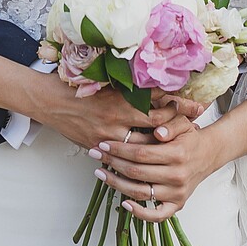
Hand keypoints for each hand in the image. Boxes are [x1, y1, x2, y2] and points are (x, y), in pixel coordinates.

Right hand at [22, 77, 202, 150]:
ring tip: (178, 147)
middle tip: (194, 129)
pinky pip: (121, 157)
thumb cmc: (78, 87)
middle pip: (155, 129)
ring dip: (159, 147)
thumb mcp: (108, 83)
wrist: (49, 101)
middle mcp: (117, 120)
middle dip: (176, 129)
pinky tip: (149, 162)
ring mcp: (107, 137)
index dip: (179, 107)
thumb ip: (131, 89)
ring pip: (141, 147)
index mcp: (121, 100)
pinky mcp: (97, 147)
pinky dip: (135, 159)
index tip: (197, 107)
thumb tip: (157, 90)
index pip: (158, 104)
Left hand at [86, 98, 229, 223]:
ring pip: (141, 193)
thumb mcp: (182, 123)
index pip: (141, 154)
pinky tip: (123, 203)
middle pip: (137, 173)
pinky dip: (139, 213)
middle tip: (95, 154)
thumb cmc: (189, 137)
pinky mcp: (177, 205)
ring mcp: (177, 193)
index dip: (119, 149)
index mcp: (177, 154)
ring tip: (101, 173)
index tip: (103, 144)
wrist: (208, 154)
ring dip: (116, 184)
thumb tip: (157, 133)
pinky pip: (157, 215)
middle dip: (112, 163)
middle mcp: (177, 176)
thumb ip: (169, 124)